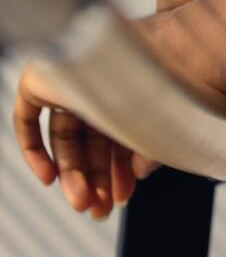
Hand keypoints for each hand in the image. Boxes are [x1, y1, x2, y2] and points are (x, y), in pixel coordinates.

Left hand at [12, 57, 159, 221]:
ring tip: (81, 203)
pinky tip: (49, 178)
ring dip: (71, 173)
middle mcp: (98, 84)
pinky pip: (28, 117)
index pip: (115, 136)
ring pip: (63, 137)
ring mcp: (69, 81)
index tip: (122, 198)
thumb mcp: (162, 126)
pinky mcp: (42, 78)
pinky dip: (34, 149)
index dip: (118, 172)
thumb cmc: (166, 79)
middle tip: (97, 212)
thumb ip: (151, 150)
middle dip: (94, 179)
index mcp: (128, 90)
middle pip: (89, 141)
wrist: (151, 44)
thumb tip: (140, 173)